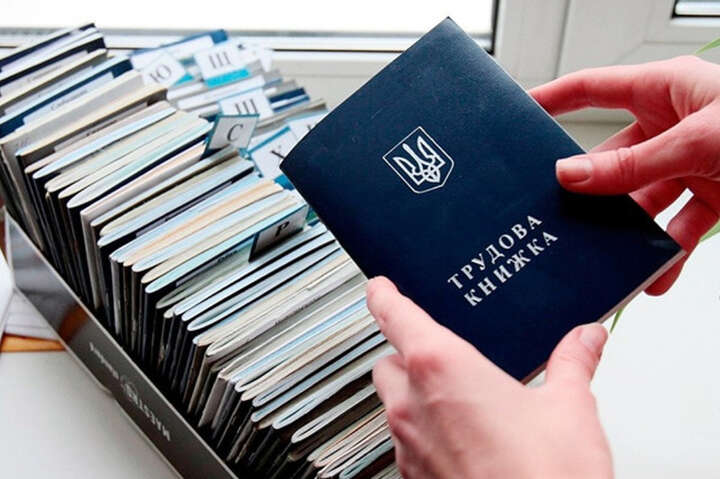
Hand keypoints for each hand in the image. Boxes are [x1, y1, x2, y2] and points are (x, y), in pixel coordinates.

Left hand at [368, 277, 612, 478]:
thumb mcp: (569, 409)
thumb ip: (572, 364)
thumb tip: (585, 340)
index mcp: (443, 369)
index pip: (394, 315)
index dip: (383, 296)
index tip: (379, 287)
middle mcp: (413, 406)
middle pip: (387, 363)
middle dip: (406, 355)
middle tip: (440, 357)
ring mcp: (410, 447)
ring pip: (392, 406)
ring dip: (414, 398)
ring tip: (460, 404)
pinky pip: (405, 445)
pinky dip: (424, 435)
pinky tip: (464, 442)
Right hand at [530, 56, 719, 294]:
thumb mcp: (701, 140)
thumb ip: (633, 164)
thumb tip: (572, 174)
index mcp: (666, 91)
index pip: (592, 89)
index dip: (552, 98)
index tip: (518, 115)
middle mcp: (673, 126)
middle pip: (612, 159)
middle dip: (590, 189)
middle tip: (559, 213)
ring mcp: (691, 164)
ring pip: (641, 200)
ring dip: (628, 232)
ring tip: (606, 257)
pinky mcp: (712, 198)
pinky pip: (676, 229)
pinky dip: (665, 255)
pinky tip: (653, 275)